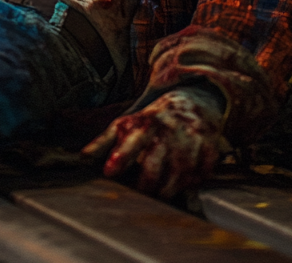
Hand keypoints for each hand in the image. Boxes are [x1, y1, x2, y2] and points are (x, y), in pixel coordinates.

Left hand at [82, 86, 223, 197]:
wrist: (193, 100)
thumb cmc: (154, 119)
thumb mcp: (128, 123)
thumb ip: (105, 141)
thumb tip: (82, 158)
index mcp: (147, 122)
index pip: (132, 139)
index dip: (121, 155)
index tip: (109, 170)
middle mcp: (169, 130)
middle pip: (156, 163)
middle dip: (146, 183)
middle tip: (141, 192)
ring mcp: (192, 139)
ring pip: (179, 174)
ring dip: (168, 188)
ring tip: (160, 192)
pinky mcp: (209, 148)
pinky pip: (201, 174)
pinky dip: (193, 182)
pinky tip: (186, 180)